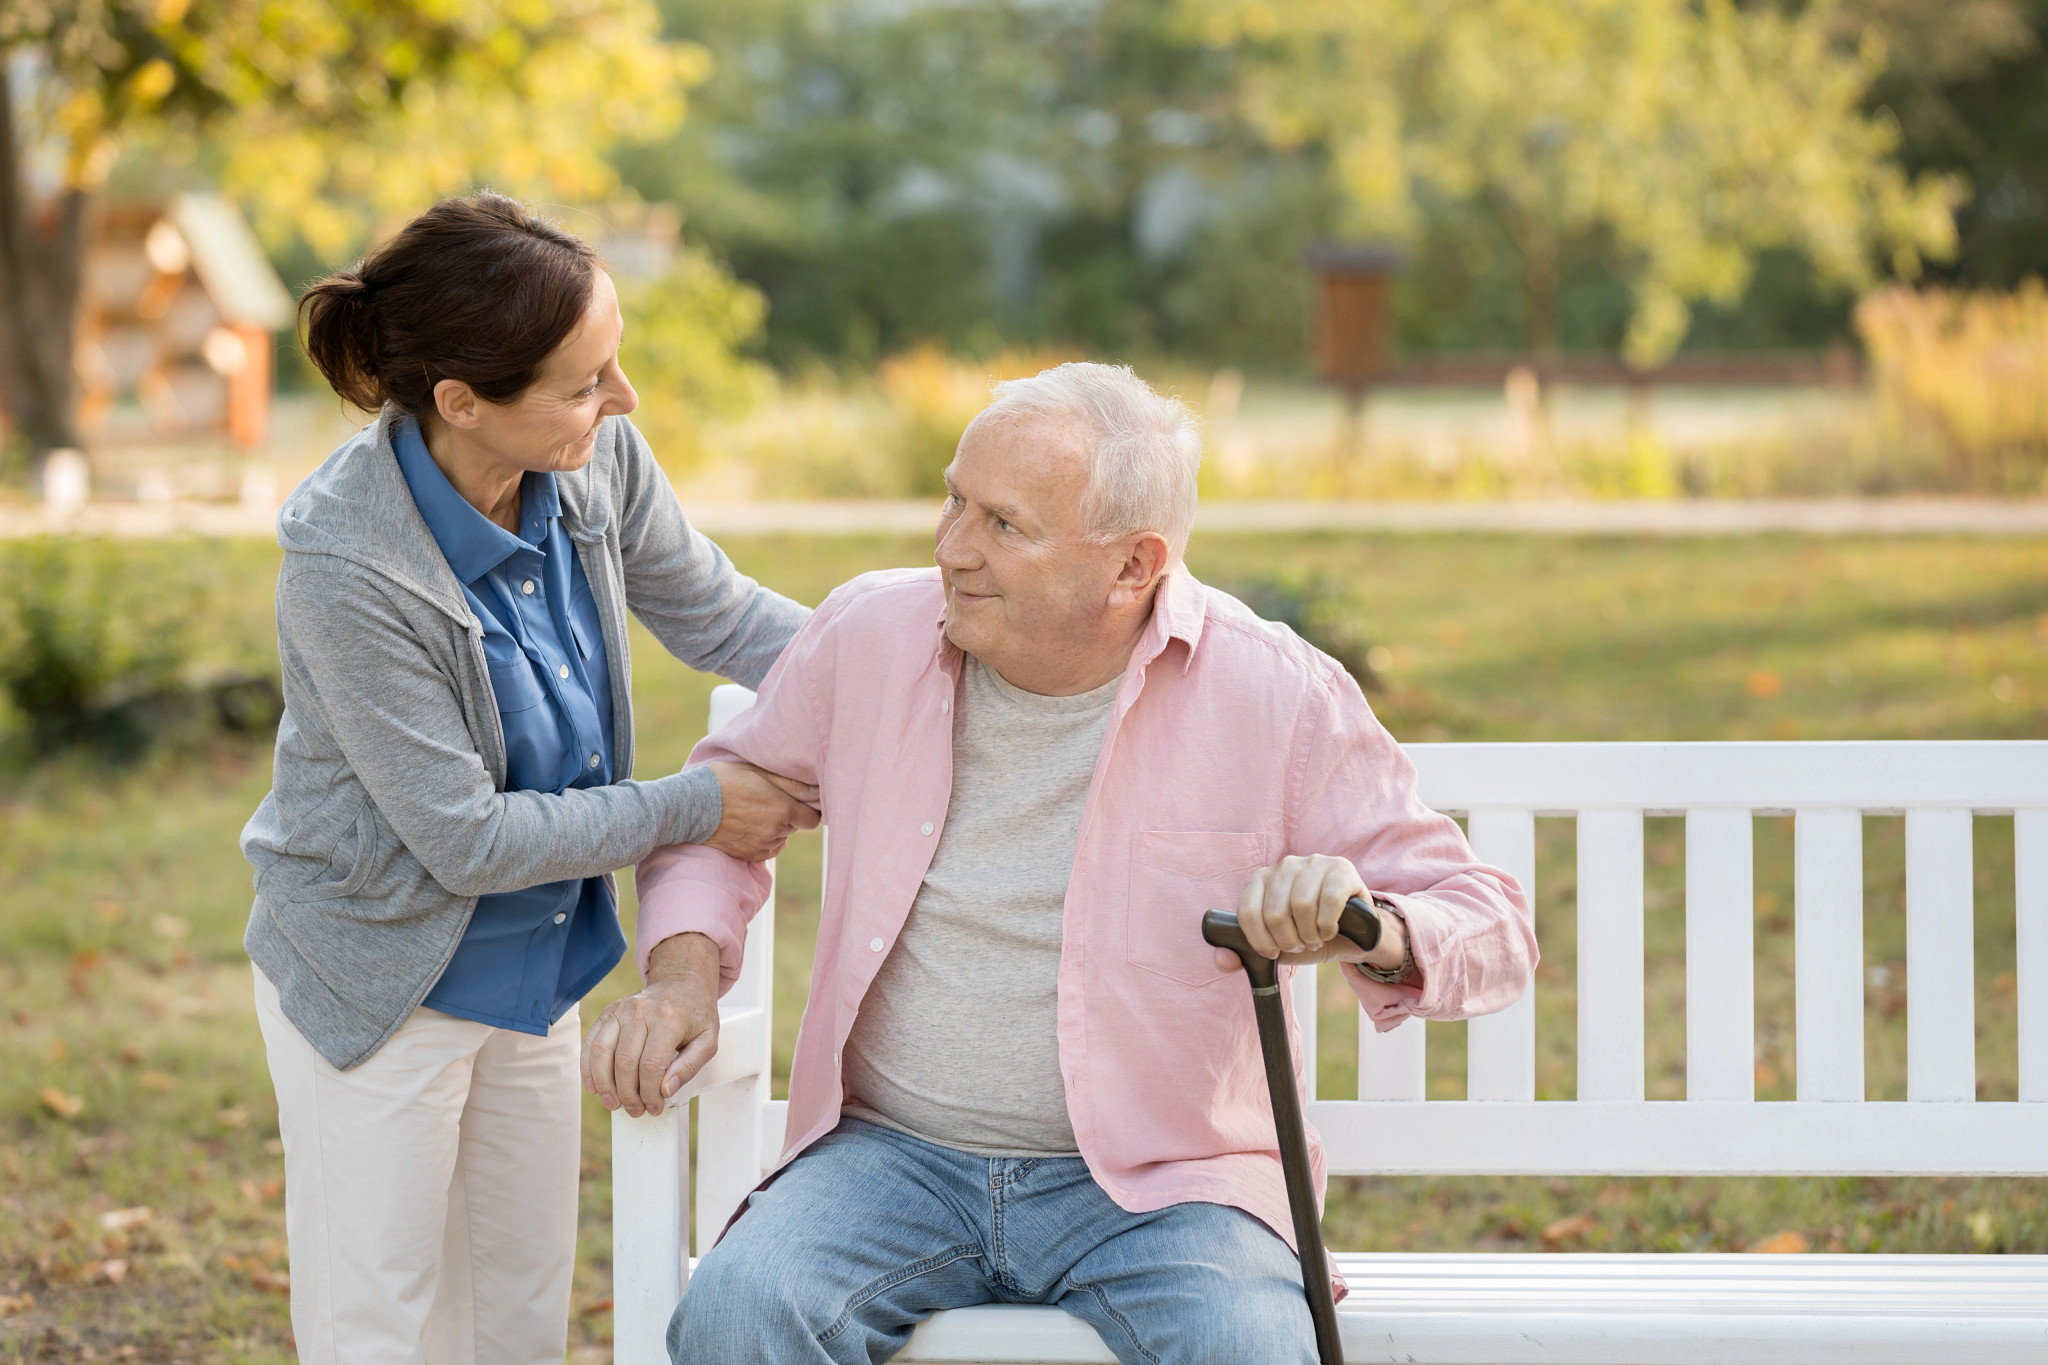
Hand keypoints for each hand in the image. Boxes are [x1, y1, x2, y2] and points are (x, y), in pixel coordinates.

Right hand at [582, 932, 721, 1116]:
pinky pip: (590, 1042)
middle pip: (625, 1062)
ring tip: (613, 1104)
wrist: (681, 982)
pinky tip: (594, 1086)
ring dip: (605, 1085)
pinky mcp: (608, 1012)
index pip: (651, 1065)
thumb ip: (689, 1067)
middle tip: (635, 1110)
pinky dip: (588, 1067)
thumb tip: (665, 1091)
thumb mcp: (707, 1040)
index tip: (654, 1107)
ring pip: (602, 1053)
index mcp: (669, 1018)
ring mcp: (620, 1009)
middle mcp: (640, 1011)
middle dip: (628, 1094)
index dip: (650, 1093)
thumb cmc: (695, 1015)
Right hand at [703, 761, 819, 861]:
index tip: (799, 802)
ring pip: (780, 838)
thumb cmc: (725, 781)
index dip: (808, 809)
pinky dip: (764, 840)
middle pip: (794, 826)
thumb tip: (817, 791)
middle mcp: (776, 831)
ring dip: (774, 827)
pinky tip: (750, 826)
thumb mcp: (759, 772)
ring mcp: (761, 846)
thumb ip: (791, 784)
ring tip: (754, 811)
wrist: (691, 805)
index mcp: (783, 809)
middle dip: (788, 815)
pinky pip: (767, 851)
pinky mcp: (747, 855)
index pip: (813, 819)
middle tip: (769, 800)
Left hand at [1213, 854, 1404, 973]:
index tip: (1272, 953)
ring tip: (1315, 938)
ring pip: (1302, 906)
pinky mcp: (1341, 869)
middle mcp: (1285, 865)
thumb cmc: (1306, 935)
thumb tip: (1222, 960)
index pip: (1247, 911)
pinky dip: (1328, 925)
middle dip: (1288, 940)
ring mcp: (1313, 863)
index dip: (1259, 940)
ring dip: (1310, 934)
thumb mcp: (1274, 947)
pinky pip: (1329, 900)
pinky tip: (1330, 930)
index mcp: (1261, 879)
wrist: (1351, 934)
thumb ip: (1243, 954)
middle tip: (1300, 944)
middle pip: (1274, 912)